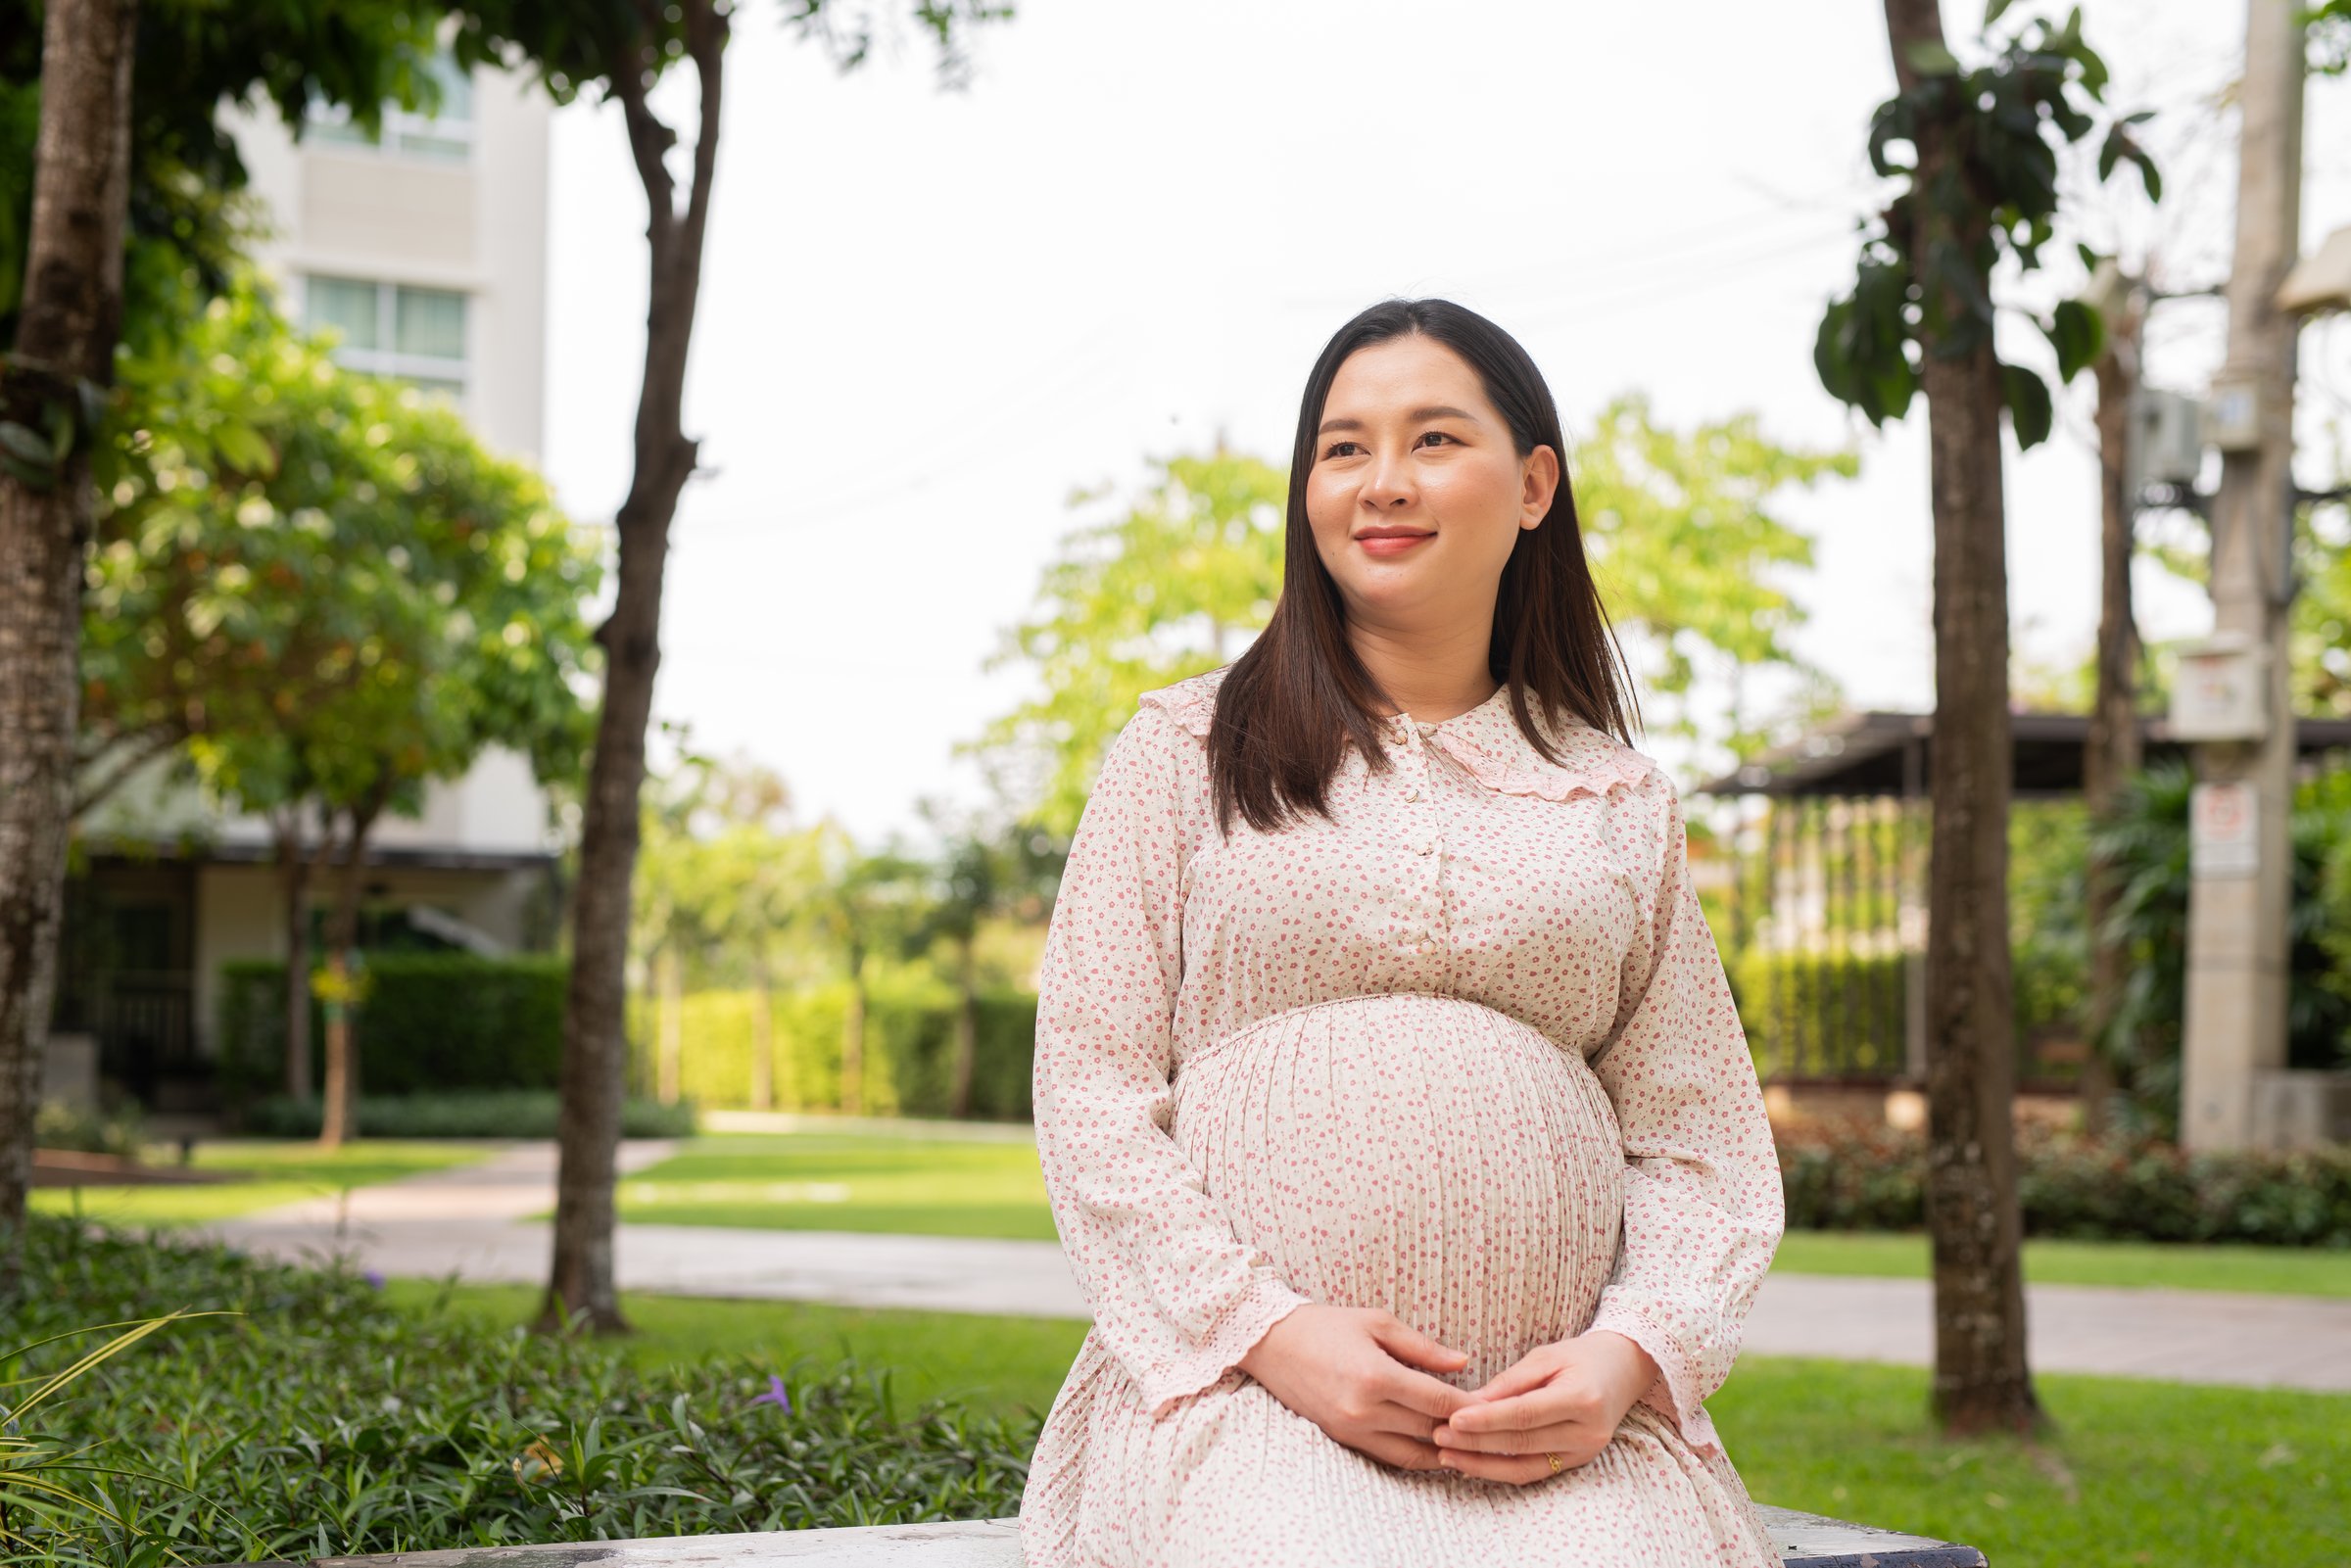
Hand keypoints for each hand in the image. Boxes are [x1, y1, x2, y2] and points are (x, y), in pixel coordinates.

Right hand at [1236, 1304, 1479, 1472]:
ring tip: (1469, 1441)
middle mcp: (1364, 1410)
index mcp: (1375, 1376)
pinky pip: (1391, 1456)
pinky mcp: (1344, 1440)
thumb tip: (1464, 1363)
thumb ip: (1423, 1347)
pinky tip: (1437, 1448)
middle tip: (1492, 1423)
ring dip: (1444, 1451)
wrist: (1273, 1344)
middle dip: (1464, 1430)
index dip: (1471, 1406)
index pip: (1438, 1401)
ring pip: (1414, 1454)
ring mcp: (1352, 1430)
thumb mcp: (1377, 1323)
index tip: (1495, 1404)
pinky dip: (1417, 1455)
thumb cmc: (1327, 1326)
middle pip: (1430, 1431)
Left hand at [1429, 1330, 1659, 1484]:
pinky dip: (1501, 1469)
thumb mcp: (1546, 1356)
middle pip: (1522, 1442)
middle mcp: (1587, 1431)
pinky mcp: (1578, 1462)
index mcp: (1582, 1398)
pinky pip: (1534, 1471)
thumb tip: (1471, 1402)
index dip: (1487, 1420)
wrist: (1624, 1369)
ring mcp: (1585, 1452)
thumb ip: (1510, 1382)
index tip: (1452, 1418)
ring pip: (1525, 1465)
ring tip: (1446, 1454)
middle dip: (1476, 1442)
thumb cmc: (1581, 1356)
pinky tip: (1472, 1463)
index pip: (1525, 1414)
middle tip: (1438, 1435)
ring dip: (1482, 1463)